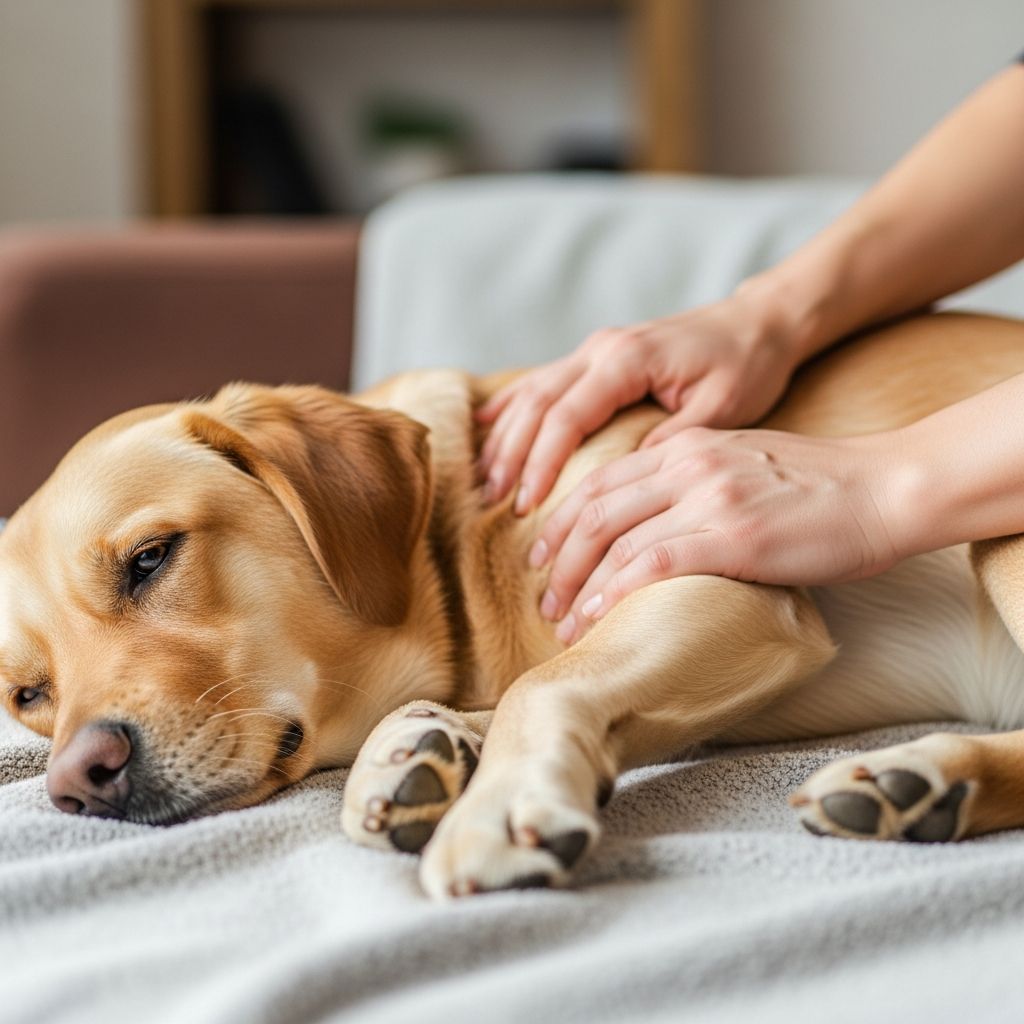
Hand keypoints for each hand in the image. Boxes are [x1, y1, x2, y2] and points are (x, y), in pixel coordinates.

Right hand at [475, 291, 800, 513]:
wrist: (759, 322)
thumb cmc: (746, 366)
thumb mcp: (723, 408)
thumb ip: (671, 439)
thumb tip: (626, 477)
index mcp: (627, 360)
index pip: (567, 416)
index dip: (541, 462)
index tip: (526, 504)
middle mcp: (602, 348)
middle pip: (537, 404)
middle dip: (511, 455)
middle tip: (494, 501)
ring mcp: (595, 348)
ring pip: (532, 391)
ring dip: (504, 436)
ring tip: (484, 480)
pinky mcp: (597, 355)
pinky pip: (542, 379)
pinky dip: (510, 404)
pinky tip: (484, 426)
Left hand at [530, 426, 906, 643]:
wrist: (885, 487)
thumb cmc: (822, 485)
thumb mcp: (743, 462)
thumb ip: (694, 480)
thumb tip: (656, 522)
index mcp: (687, 445)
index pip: (602, 480)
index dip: (564, 520)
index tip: (546, 554)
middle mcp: (688, 463)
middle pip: (596, 509)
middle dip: (558, 556)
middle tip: (543, 596)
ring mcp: (709, 496)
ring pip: (615, 539)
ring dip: (578, 584)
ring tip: (562, 619)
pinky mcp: (733, 535)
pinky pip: (652, 563)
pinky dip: (615, 592)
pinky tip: (598, 616)